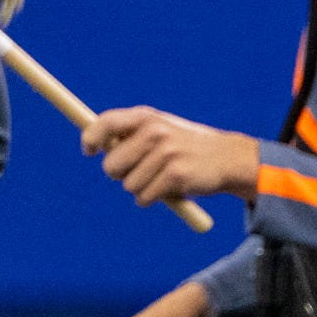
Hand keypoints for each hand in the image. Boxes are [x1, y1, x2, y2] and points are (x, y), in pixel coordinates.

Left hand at [86, 106, 262, 204]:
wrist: (227, 158)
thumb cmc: (184, 147)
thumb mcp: (159, 130)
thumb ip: (130, 134)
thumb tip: (96, 146)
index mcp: (147, 117)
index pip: (107, 123)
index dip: (91, 138)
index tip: (88, 151)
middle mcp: (155, 131)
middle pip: (111, 164)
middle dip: (119, 174)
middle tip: (139, 171)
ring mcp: (166, 153)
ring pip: (128, 185)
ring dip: (140, 189)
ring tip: (160, 178)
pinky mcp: (176, 175)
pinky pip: (144, 197)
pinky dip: (151, 199)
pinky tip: (168, 190)